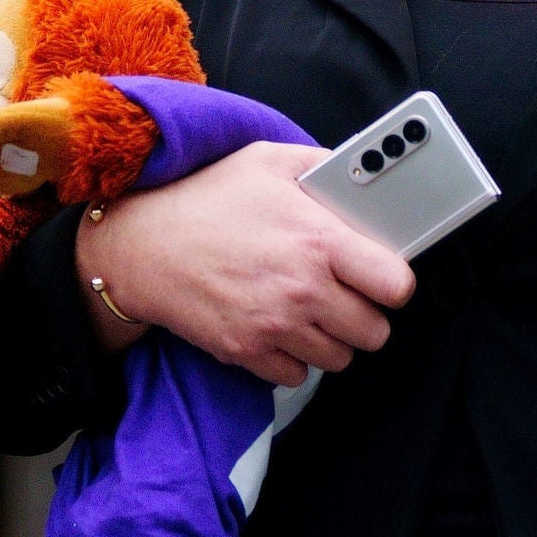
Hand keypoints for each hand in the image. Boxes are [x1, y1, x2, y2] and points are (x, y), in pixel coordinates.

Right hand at [78, 141, 410, 389]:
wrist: (140, 245)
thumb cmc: (205, 199)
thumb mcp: (267, 161)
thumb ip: (323, 166)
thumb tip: (361, 175)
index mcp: (319, 241)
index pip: (396, 286)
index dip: (394, 282)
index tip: (382, 277)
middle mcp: (303, 290)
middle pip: (375, 332)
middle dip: (364, 314)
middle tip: (342, 294)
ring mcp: (274, 327)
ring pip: (339, 359)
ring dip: (330, 338)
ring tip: (307, 309)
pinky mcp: (247, 353)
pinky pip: (297, 375)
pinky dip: (292, 357)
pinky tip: (277, 327)